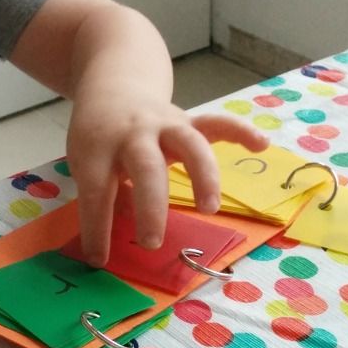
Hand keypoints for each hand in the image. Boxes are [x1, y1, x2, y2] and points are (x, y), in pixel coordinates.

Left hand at [67, 98, 268, 266]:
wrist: (114, 88)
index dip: (97, 228)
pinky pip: (216, 123)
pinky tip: (261, 144)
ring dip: (203, 176)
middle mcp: (133, 135)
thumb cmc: (98, 137)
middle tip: (151, 243)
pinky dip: (240, 131)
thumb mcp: (85, 163)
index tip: (98, 259)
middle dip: (150, 207)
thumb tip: (110, 242)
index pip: (96, 192)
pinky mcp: (187, 121)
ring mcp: (164, 125)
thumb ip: (103, 195)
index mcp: (97, 148)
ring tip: (209, 209)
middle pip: (146, 168)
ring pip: (189, 144)